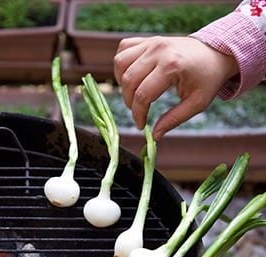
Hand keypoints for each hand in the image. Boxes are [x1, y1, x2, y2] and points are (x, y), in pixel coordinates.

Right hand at [114, 36, 238, 139]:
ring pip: (120, 64)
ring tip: (134, 93)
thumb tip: (154, 136)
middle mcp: (158, 51)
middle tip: (138, 111)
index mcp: (172, 66)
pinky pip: (123, 49)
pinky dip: (122, 64)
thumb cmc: (207, 79)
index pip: (143, 95)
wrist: (215, 52)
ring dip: (122, 82)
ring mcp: (151, 42)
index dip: (138, 114)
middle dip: (129, 102)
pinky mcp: (147, 39)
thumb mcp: (196, 103)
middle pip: (128, 81)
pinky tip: (131, 75)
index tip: (141, 125)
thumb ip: (174, 119)